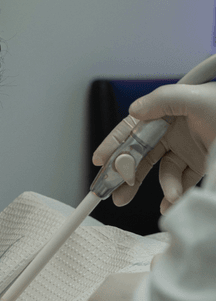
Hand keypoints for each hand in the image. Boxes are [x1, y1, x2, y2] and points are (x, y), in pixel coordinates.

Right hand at [92, 82, 215, 212]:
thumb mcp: (197, 98)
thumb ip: (163, 100)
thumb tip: (134, 111)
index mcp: (167, 113)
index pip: (133, 130)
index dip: (114, 144)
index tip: (99, 161)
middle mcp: (174, 131)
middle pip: (142, 156)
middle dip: (126, 176)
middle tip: (114, 194)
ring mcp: (188, 149)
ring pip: (164, 173)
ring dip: (164, 187)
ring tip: (170, 199)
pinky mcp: (202, 164)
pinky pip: (183, 182)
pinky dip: (176, 193)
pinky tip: (174, 201)